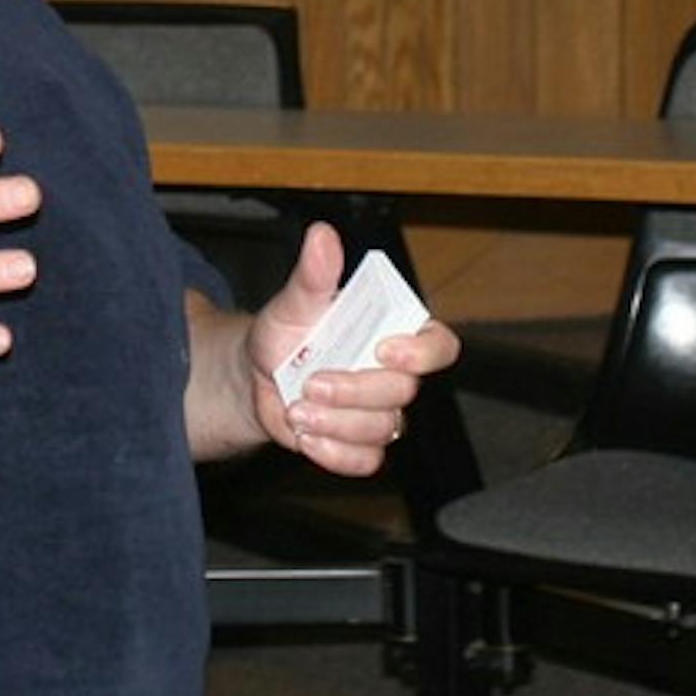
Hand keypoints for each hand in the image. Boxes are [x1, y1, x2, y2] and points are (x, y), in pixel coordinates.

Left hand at [246, 223, 460, 476]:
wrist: (256, 377)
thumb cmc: (286, 332)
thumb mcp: (294, 302)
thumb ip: (313, 274)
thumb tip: (322, 235)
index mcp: (392, 331)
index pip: (439, 344)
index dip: (422, 353)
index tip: (382, 349)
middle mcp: (395, 373)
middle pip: (403, 392)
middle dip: (354, 390)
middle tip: (311, 383)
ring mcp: (381, 412)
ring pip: (383, 428)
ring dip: (335, 422)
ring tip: (297, 408)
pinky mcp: (361, 444)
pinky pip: (366, 460)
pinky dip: (333, 452)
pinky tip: (306, 435)